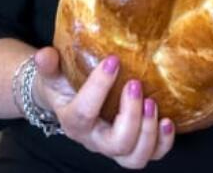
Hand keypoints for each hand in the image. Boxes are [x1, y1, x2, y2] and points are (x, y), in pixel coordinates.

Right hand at [30, 46, 174, 168]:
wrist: (68, 101)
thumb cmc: (63, 85)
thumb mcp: (52, 74)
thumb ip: (48, 66)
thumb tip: (44, 55)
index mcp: (73, 122)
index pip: (84, 112)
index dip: (99, 87)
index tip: (113, 60)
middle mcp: (94, 140)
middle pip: (115, 143)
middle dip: (131, 116)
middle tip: (136, 84)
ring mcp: (115, 146)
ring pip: (134, 157)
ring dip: (148, 132)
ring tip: (153, 103)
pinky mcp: (133, 146)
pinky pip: (152, 155)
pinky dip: (163, 143)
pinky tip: (168, 121)